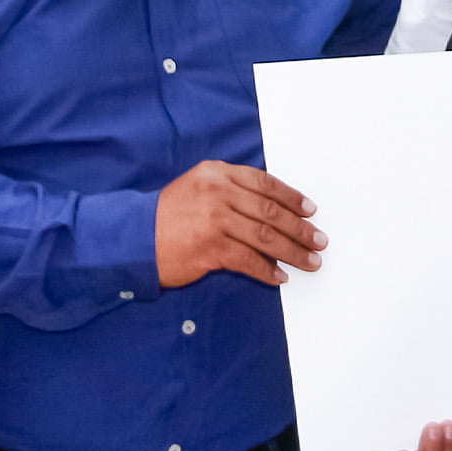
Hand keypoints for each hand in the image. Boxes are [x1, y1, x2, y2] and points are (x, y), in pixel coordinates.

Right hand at [154, 161, 324, 287]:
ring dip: (293, 252)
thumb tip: (272, 210)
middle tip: (319, 241)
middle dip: (301, 228)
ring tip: (310, 262)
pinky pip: (248, 260)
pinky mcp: (210, 248)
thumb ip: (230, 191)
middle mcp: (218, 192)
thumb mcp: (197, 188)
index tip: (310, 210)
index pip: (265, 183)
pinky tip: (279, 277)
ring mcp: (215, 220)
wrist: (132, 238)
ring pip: (266, 236)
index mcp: (217, 173)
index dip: (292, 198)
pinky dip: (267, 270)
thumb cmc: (167, 216)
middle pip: (271, 211)